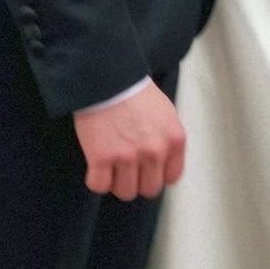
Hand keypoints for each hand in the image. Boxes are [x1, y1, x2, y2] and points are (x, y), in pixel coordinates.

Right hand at [72, 80, 185, 200]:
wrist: (106, 76)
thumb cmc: (133, 90)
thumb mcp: (165, 112)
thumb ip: (167, 139)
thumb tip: (162, 163)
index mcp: (174, 139)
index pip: (171, 177)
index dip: (156, 173)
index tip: (145, 167)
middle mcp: (155, 151)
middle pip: (149, 189)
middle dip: (137, 179)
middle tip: (125, 164)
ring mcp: (128, 157)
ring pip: (125, 192)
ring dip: (115, 180)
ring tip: (110, 162)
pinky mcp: (102, 158)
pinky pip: (99, 186)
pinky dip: (95, 178)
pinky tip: (95, 164)